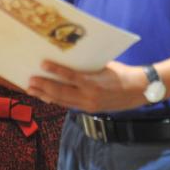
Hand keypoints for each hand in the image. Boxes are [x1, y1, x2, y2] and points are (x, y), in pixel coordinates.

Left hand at [26, 61, 146, 111]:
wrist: (139, 90)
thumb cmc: (122, 73)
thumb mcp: (104, 65)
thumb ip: (87, 67)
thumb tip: (69, 60)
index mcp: (93, 82)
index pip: (70, 76)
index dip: (55, 70)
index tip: (42, 64)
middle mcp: (89, 95)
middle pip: (61, 91)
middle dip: (43, 87)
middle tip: (30, 82)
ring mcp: (89, 104)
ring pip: (62, 101)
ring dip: (46, 95)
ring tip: (33, 90)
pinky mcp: (90, 109)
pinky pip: (69, 105)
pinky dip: (57, 100)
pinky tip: (47, 97)